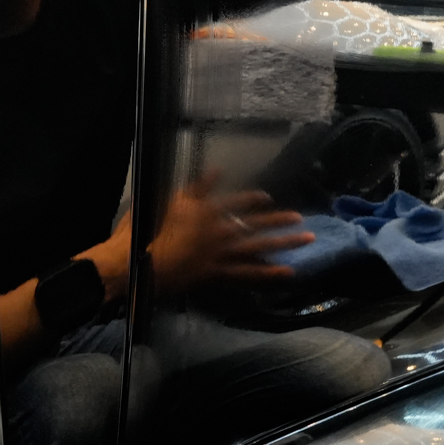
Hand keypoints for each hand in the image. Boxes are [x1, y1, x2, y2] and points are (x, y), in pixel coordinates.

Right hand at [148, 169, 314, 293]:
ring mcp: (221, 254)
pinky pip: (247, 274)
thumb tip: (216, 170)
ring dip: (283, 243)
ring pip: (258, 247)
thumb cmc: (148, 230)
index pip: (235, 202)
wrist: (138, 262)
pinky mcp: (217, 274)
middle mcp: (219, 231)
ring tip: (306, 240)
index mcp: (207, 210)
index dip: (252, 199)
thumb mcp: (168, 199)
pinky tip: (286, 272)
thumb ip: (195, 186)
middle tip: (301, 220)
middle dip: (278, 221)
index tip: (267, 197)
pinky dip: (267, 273)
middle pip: (254, 225)